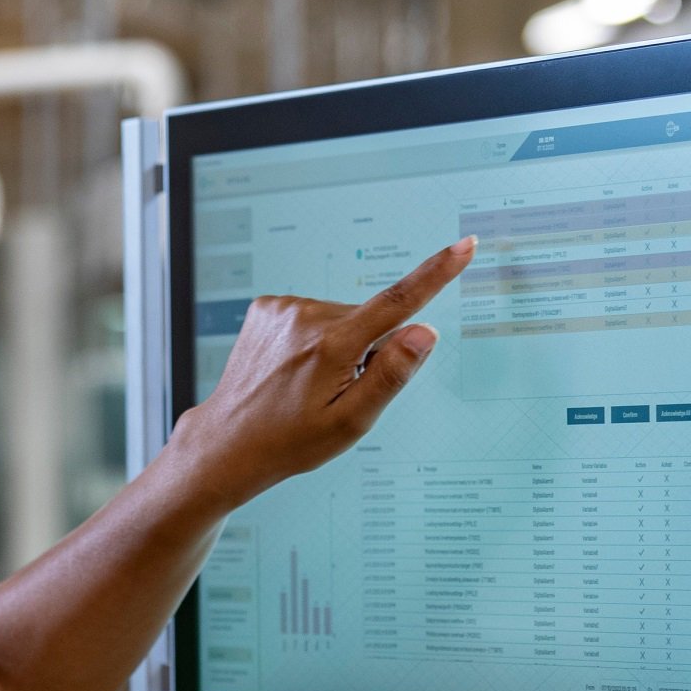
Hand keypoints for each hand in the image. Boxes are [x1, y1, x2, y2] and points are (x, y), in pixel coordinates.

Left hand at [166, 234, 475, 504]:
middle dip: (367, 351)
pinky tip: (292, 367)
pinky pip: (312, 316)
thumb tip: (424, 332)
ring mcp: (284, 308)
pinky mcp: (267, 306)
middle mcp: (308, 317)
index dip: (436, 273)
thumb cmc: (290, 440)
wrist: (228, 442)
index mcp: (333, 346)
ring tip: (308, 384)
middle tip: (337, 391)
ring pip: (340, 319)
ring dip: (338, 346)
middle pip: (369, 321)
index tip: (463, 247)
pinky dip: (313, 338)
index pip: (398, 302)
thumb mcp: (351, 422)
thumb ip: (391, 375)